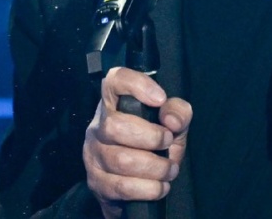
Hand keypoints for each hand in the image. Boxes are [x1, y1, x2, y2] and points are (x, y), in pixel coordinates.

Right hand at [83, 67, 191, 218]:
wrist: (136, 190)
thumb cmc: (152, 148)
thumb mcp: (171, 127)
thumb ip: (178, 113)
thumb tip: (171, 120)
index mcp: (113, 105)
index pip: (114, 81)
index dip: (136, 85)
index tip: (159, 99)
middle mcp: (98, 127)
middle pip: (114, 126)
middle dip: (151, 137)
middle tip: (168, 143)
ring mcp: (93, 156)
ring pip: (121, 160)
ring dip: (155, 168)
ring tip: (169, 170)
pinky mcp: (97, 184)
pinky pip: (122, 187)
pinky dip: (149, 189)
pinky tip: (159, 187)